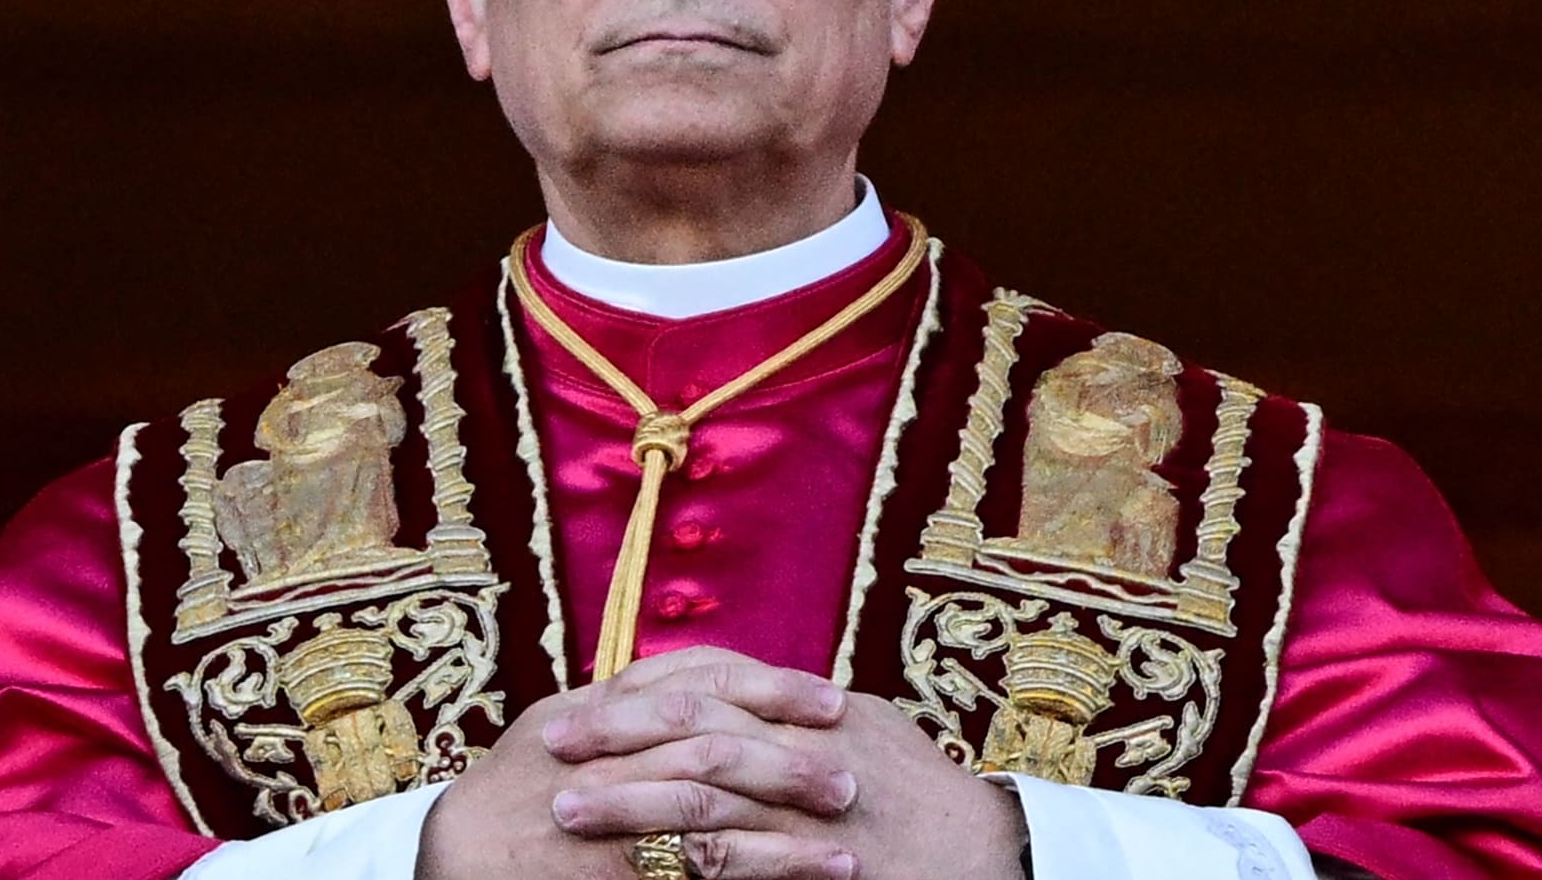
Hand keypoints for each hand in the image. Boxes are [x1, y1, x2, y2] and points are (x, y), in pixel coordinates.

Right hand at [416, 647, 851, 878]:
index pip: (692, 678)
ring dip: (784, 817)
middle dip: (786, 747)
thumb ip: (624, 712)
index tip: (828, 697)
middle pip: (708, 729)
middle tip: (853, 764)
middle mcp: (593, 745)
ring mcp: (595, 804)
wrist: (449, 858)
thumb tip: (700, 688)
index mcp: (588, 704)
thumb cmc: (505, 801)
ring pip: (706, 797)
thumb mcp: (557, 733)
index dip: (766, 684)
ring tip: (848, 837)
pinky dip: (759, 866)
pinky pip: (693, 861)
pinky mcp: (604, 863)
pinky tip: (807, 877)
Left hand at [547, 661, 1026, 879]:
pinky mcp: (818, 863)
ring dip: (630, 799)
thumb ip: (793, 711)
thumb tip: (732, 691)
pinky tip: (637, 869)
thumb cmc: (923, 792)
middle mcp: (807, 742)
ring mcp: (812, 805)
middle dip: (617, 735)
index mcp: (810, 705)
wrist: (989, 854)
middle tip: (552, 746)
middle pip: (695, 725)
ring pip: (706, 791)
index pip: (710, 681)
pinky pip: (743, 859)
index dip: (641, 691)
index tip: (583, 703)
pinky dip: (686, 861)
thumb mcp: (863, 729)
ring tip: (568, 810)